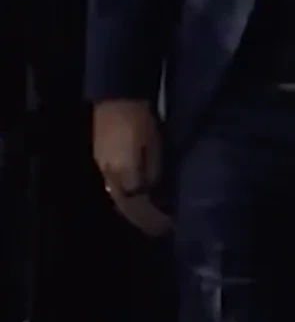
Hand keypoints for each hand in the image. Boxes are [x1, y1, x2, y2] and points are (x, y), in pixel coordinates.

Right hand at [92, 99, 170, 236]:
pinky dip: (125, 193)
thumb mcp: (154, 143)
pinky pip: (112, 185)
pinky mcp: (99, 158)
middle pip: (124, 205)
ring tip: (149, 214)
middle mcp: (108, 175)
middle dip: (142, 218)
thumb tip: (150, 189)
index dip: (153, 218)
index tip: (169, 224)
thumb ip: (152, 169)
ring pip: (116, 196)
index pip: (137, 205)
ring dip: (133, 208)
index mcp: (123, 172)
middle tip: (159, 226)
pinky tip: (136, 193)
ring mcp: (101, 167)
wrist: (117, 96)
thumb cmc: (141, 118)